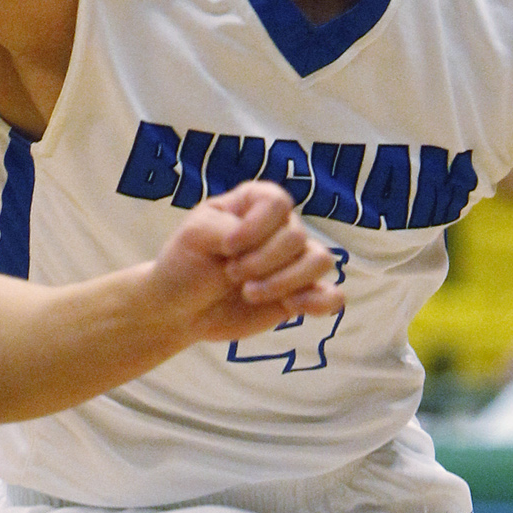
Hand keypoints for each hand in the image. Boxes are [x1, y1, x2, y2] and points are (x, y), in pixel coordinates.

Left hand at [151, 183, 342, 343]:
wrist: (180, 309)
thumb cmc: (186, 264)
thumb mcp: (195, 235)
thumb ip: (229, 229)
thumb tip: (260, 246)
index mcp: (255, 203)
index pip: (278, 203)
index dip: (256, 228)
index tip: (227, 248)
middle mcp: (280, 228)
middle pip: (297, 236)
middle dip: (262, 262)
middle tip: (231, 275)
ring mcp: (293, 263)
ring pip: (320, 261)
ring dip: (285, 282)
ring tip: (250, 294)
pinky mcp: (300, 295)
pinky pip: (332, 295)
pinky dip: (319, 302)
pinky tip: (290, 307)